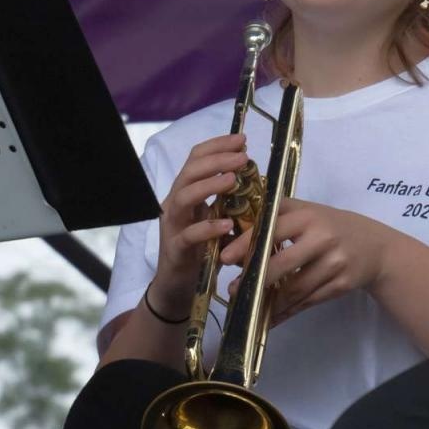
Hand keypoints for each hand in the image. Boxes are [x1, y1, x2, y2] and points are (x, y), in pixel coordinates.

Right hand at [154, 134, 248, 301]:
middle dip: (216, 160)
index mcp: (186, 193)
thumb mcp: (217, 221)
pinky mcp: (175, 249)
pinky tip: (226, 225)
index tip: (242, 140)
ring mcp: (172, 226)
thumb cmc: (201, 252)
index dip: (217, 146)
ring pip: (183, 197)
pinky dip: (207, 228)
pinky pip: (188, 235)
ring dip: (209, 185)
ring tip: (233, 180)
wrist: (178, 288)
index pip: (195, 159)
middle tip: (242, 156)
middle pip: (189, 172)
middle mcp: (175, 204)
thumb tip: (256, 180)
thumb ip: (229, 202)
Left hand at [222, 200, 398, 323]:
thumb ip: (277, 216)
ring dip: (270, 301)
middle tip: (234, 289)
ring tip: (249, 306)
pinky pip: (309, 301)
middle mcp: (322, 239)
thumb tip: (235, 232)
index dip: (247, 244)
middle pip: (282, 264)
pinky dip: (288, 311)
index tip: (226, 258)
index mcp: (308, 216)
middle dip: (255, 279)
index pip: (272, 229)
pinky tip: (271, 317)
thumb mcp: (308, 211)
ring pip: (295, 288)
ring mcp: (335, 263)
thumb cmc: (331, 225)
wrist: (376, 247)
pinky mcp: (342, 284)